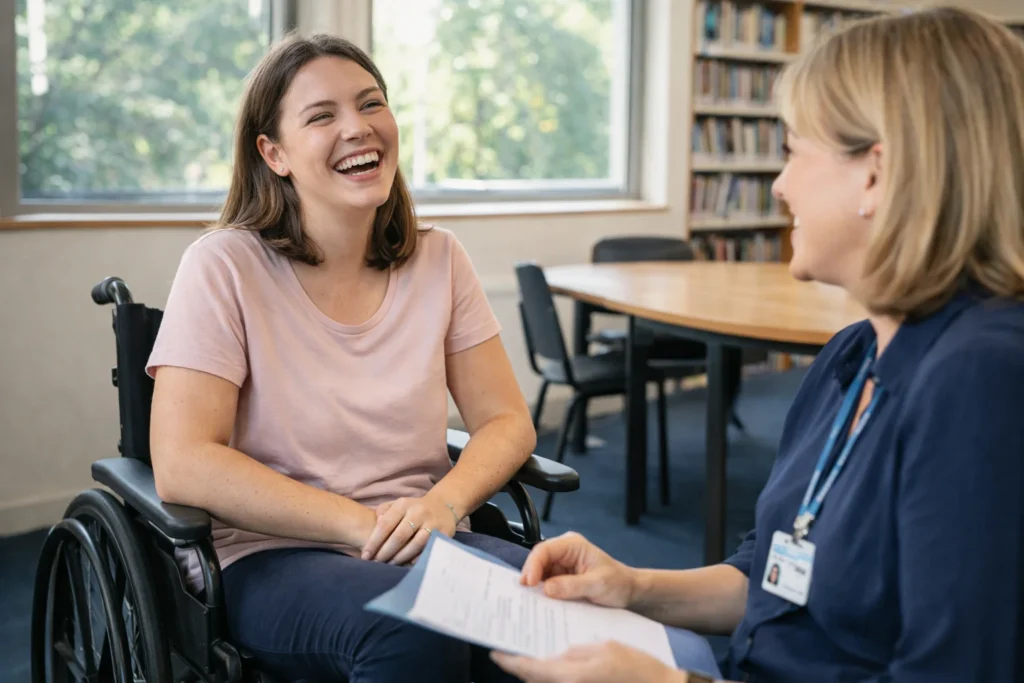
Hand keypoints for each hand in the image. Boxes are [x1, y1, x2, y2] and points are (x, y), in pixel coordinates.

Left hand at [361, 494, 457, 564]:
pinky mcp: (444, 533)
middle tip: (376, 563)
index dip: (374, 542)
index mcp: (404, 504)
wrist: (443, 506)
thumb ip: (383, 512)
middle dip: (385, 552)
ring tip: (390, 565)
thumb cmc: (413, 509)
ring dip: (400, 557)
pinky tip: (407, 564)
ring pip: (415, 544)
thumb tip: (376, 525)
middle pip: (399, 536)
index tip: (365, 556)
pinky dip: (417, 558)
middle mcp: (418, 512)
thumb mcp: (397, 505)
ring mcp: (432, 523)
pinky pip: (428, 549)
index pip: (385, 524)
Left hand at [491, 641, 687, 682]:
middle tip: (508, 648)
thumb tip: (553, 653)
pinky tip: (551, 662)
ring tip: (525, 652)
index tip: (495, 651)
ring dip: (533, 670)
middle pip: (533, 678)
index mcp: (570, 675)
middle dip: (518, 665)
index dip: (509, 660)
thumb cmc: (633, 667)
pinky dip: (548, 674)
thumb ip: (572, 651)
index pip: (528, 668)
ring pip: (544, 682)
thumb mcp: (601, 647)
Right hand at [520, 531, 637, 607]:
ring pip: (540, 572)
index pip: (545, 550)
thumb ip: (572, 586)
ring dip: (536, 586)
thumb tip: (547, 589)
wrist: (628, 590)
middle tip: (525, 595)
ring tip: (530, 601)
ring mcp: (561, 564)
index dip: (533, 565)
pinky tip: (540, 602)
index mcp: (572, 544)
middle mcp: (564, 551)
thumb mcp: (597, 584)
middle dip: (531, 576)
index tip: (529, 583)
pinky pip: (546, 583)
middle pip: (538, 561)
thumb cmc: (618, 582)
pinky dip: (542, 592)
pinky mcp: (561, 577)